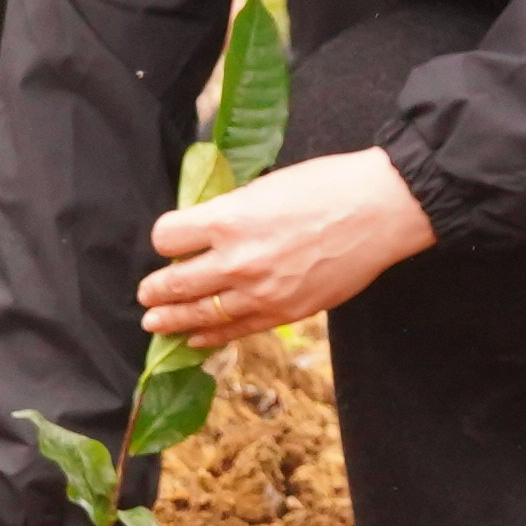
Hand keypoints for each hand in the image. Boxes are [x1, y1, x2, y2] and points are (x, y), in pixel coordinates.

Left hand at [137, 148, 433, 342]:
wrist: (379, 211)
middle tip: (146, 293)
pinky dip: (210, 337)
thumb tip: (208, 227)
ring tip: (155, 322)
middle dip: (155, 289)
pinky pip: (235, 331)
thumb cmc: (328, 186)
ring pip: (200, 314)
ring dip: (172, 320)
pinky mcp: (284, 312)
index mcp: (229, 219)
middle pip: (174, 282)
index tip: (170, 239)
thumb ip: (233, 211)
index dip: (166, 238)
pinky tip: (195, 340)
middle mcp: (237, 260)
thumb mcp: (267, 185)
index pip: (168, 237)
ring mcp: (260, 292)